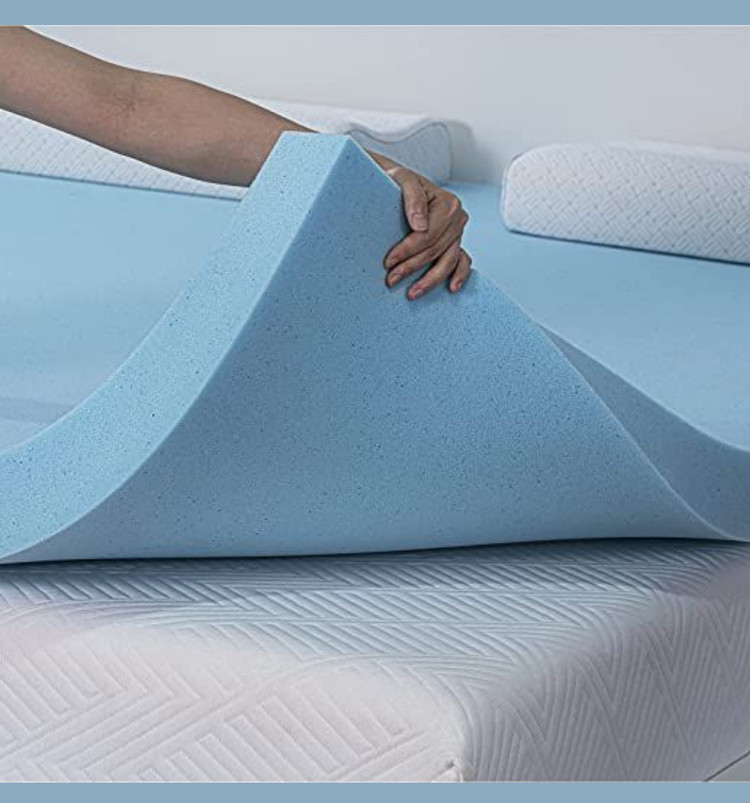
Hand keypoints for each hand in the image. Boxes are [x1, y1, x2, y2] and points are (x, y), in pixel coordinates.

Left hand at [383, 166, 471, 299]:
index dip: (408, 251)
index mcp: (448, 203)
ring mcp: (457, 233)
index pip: (428, 235)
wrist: (398, 182)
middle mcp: (458, 218)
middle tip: (391, 280)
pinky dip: (459, 275)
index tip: (388, 262)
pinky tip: (451, 288)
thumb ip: (412, 197)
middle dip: (412, 267)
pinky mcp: (455, 242)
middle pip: (436, 251)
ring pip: (448, 261)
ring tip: (412, 293)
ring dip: (430, 280)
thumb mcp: (401, 178)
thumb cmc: (397, 181)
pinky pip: (461, 261)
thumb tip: (420, 226)